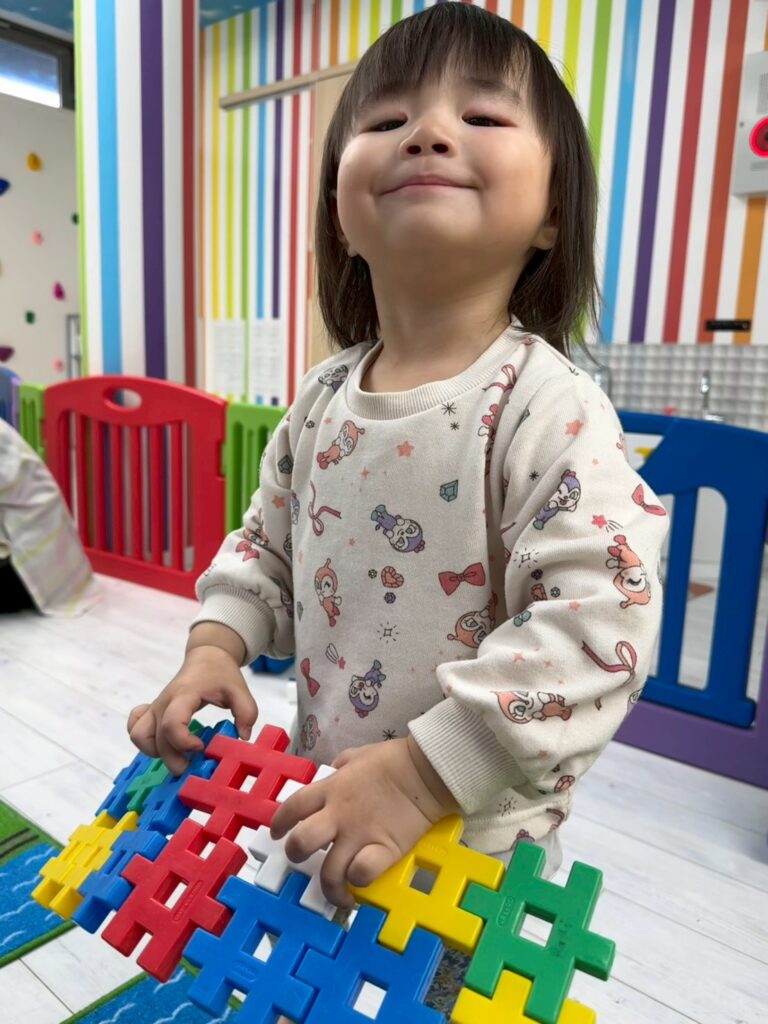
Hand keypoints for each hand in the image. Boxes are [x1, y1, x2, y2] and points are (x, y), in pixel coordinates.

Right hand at [127, 645, 257, 774]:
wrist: (206, 657)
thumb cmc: (220, 674)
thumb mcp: (239, 689)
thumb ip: (246, 712)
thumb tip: (242, 737)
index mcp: (184, 695)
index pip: (171, 723)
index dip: (183, 742)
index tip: (201, 747)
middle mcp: (164, 702)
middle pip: (156, 738)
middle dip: (172, 759)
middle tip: (193, 766)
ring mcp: (156, 707)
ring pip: (139, 735)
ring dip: (155, 752)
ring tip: (178, 755)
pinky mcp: (153, 712)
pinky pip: (135, 728)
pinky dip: (144, 741)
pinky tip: (162, 744)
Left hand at [270, 736, 457, 907]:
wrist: (424, 771)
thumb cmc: (392, 760)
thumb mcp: (359, 755)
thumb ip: (342, 766)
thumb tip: (336, 769)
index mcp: (331, 789)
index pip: (293, 807)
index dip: (279, 823)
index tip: (277, 834)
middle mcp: (338, 815)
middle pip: (301, 843)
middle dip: (296, 855)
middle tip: (303, 860)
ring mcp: (359, 835)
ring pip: (329, 872)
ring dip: (329, 887)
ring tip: (337, 892)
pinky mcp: (383, 850)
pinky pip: (361, 875)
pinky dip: (358, 881)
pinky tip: (362, 882)